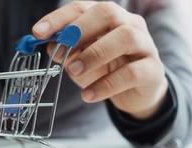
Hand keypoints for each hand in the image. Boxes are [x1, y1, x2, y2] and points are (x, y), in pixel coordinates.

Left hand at [33, 1, 168, 119]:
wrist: (135, 93)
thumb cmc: (105, 69)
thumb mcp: (80, 61)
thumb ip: (66, 52)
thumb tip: (51, 46)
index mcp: (107, 18)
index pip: (82, 8)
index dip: (59, 18)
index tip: (38, 32)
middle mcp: (129, 24)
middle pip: (108, 13)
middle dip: (80, 29)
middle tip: (62, 48)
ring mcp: (145, 45)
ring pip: (125, 38)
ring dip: (94, 54)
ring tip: (73, 71)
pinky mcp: (153, 70)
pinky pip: (132, 73)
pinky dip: (106, 84)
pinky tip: (88, 95)